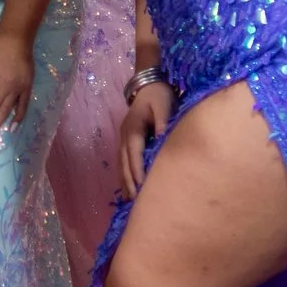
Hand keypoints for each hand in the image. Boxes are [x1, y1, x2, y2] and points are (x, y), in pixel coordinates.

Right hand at [118, 79, 175, 200]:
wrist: (149, 84)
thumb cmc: (159, 95)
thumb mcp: (164, 105)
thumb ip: (163, 122)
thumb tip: (162, 140)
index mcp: (133, 128)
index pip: (134, 152)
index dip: (136, 170)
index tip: (141, 186)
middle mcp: (125, 135)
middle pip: (125, 162)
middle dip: (129, 181)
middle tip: (135, 201)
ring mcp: (123, 138)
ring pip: (122, 163)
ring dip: (125, 181)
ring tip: (129, 201)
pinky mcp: (127, 140)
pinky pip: (124, 161)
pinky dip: (125, 175)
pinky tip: (128, 188)